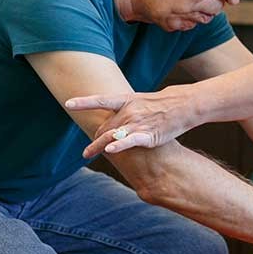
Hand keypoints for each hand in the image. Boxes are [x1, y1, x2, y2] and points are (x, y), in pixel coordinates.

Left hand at [67, 85, 197, 157]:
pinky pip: (130, 141)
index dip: (84, 101)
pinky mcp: (148, 135)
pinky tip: (110, 151)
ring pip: (111, 136)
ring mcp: (137, 122)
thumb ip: (125, 111)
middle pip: (104, 127)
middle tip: (89, 150)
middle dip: (95, 139)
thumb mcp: (140, 102)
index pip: (101, 100)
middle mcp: (129, 110)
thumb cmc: (161, 104)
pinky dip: (119, 146)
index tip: (68, 103)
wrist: (184, 105)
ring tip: (87, 154)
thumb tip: (113, 121)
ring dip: (97, 146)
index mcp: (126, 99)